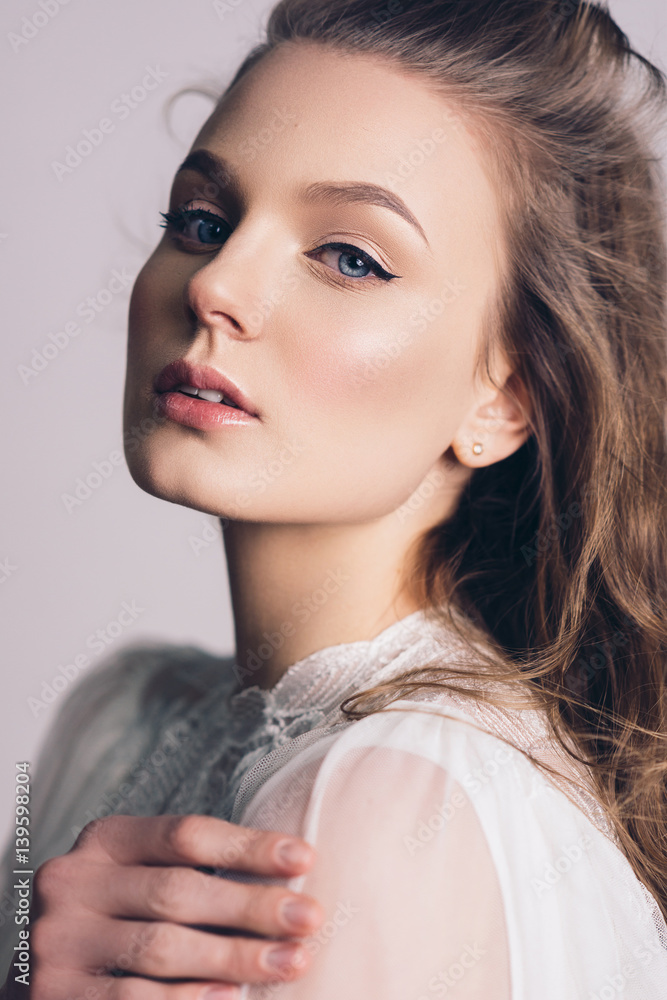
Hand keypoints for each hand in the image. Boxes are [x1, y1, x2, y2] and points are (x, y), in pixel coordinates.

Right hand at [8, 814, 324, 997]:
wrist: (42, 972)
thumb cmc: (115, 918)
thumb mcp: (138, 877)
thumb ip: (189, 872)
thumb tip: (287, 878)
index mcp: (103, 840)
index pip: (185, 834)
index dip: (248, 845)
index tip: (304, 858)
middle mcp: (73, 882)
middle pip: (178, 890)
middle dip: (252, 906)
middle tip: (310, 918)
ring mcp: (58, 941)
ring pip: (161, 948)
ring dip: (235, 957)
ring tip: (290, 962)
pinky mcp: (53, 995)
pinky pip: (134, 999)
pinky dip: (190, 999)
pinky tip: (233, 997)